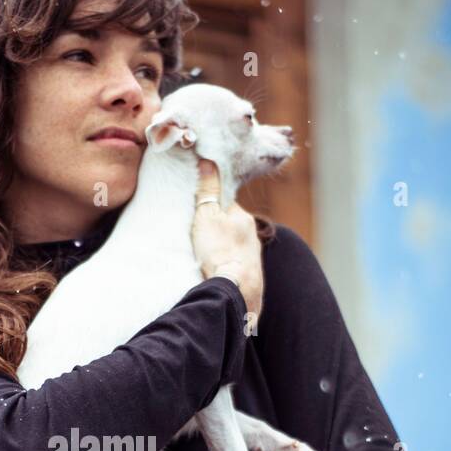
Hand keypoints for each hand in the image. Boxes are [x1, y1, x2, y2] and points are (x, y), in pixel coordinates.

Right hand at [191, 157, 263, 319]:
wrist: (236, 289)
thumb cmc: (220, 250)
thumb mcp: (207, 216)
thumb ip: (208, 190)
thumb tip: (208, 160)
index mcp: (243, 217)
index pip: (226, 203)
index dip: (210, 205)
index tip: (197, 210)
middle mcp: (252, 235)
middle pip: (231, 226)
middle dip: (218, 228)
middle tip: (199, 235)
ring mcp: (253, 256)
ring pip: (234, 246)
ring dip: (223, 248)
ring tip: (206, 256)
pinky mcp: (251, 276)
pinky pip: (236, 264)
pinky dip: (227, 265)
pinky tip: (217, 271)